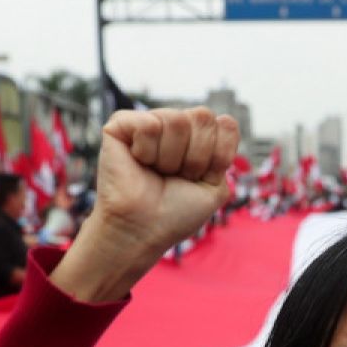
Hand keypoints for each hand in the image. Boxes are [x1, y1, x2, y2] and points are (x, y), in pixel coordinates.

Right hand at [50, 108, 238, 302]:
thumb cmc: (176, 213)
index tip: (199, 178)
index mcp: (199, 138)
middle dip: (195, 157)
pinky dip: (147, 151)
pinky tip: (138, 162)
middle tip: (176, 176)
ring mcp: (149, 123)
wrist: (143, 229)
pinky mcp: (120, 124)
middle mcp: (175, 126)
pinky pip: (148, 124)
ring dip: (170, 158)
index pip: (225, 124)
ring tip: (156, 172)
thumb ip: (226, 151)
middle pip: (203, 117)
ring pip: (176, 120)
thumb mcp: (215, 186)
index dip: (217, 157)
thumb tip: (224, 118)